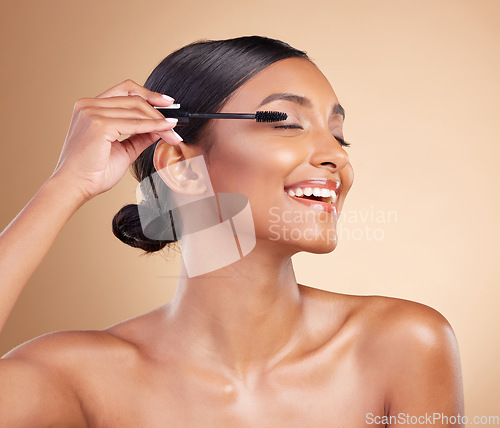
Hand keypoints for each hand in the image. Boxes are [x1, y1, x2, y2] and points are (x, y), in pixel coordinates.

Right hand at [50, 79, 180, 201]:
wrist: (75, 187)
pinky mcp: (99, 124)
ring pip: (137, 109)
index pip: (124, 91)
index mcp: (90, 108)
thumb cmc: (93, 172)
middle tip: (176, 122)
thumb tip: (159, 127)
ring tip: (174, 133)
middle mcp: (89, 105)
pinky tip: (167, 130)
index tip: (167, 102)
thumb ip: (139, 136)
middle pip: (133, 98)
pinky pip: (135, 123)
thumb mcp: (123, 150)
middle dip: (159, 110)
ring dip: (160, 121)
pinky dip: (154, 126)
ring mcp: (92, 113)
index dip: (148, 94)